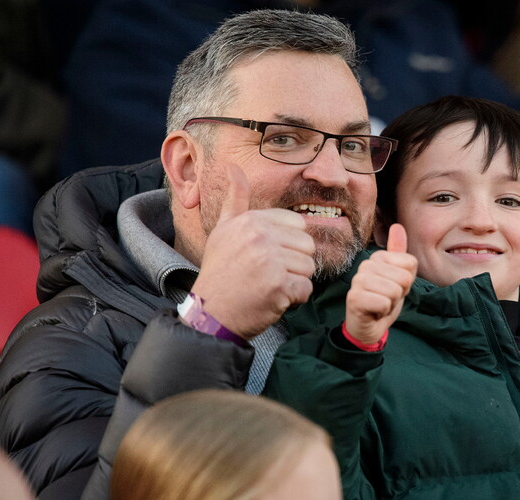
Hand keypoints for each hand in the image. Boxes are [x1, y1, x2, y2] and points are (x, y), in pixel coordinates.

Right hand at [190, 164, 315, 338]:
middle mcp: (260, 236)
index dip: (288, 245)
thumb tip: (233, 166)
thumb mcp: (223, 231)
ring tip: (268, 286)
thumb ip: (235, 200)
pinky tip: (272, 299)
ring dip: (294, 282)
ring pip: (309, 268)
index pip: (298, 224)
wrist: (210, 313)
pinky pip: (306, 289)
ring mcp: (269, 260)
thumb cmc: (220, 272)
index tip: (265, 257)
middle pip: (307, 246)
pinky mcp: (278, 285)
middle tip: (267, 275)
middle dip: (293, 264)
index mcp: (251, 220)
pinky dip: (293, 299)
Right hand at [344, 223, 417, 344]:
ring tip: (380, 304)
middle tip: (386, 298)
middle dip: (400, 293)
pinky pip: (383, 303)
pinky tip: (374, 312)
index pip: (410, 263)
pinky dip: (383, 312)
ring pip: (394, 291)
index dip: (408, 280)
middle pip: (404, 278)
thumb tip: (397, 226)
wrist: (368, 326)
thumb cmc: (384, 299)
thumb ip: (399, 254)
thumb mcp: (398, 276)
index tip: (394, 287)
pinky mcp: (354, 298)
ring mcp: (357, 281)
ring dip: (391, 303)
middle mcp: (365, 265)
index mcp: (377, 257)